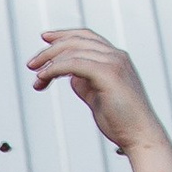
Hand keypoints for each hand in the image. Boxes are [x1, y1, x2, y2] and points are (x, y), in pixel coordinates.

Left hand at [27, 29, 165, 154]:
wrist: (140, 136)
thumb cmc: (120, 121)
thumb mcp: (97, 96)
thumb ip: (85, 83)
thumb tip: (69, 76)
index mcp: (115, 58)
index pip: (86, 37)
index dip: (64, 35)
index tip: (44, 40)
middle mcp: (116, 55)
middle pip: (76, 40)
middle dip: (50, 50)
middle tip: (31, 64)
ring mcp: (114, 62)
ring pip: (73, 50)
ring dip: (49, 61)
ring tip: (36, 77)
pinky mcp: (108, 74)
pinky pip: (74, 63)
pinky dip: (55, 69)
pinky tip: (44, 78)